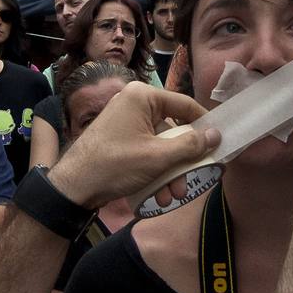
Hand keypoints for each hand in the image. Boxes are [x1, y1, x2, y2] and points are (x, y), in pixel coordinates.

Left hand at [50, 82, 220, 209]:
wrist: (73, 186)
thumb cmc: (116, 165)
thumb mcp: (158, 157)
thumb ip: (190, 145)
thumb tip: (216, 135)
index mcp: (142, 96)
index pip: (184, 104)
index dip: (204, 124)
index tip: (219, 142)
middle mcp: (134, 103)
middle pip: (172, 129)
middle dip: (182, 161)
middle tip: (190, 182)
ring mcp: (125, 122)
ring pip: (160, 145)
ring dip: (169, 173)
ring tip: (171, 196)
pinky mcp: (119, 140)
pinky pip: (146, 151)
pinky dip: (154, 171)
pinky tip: (157, 194)